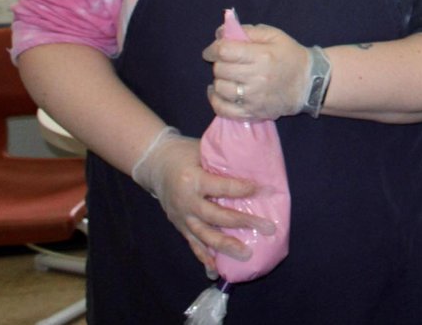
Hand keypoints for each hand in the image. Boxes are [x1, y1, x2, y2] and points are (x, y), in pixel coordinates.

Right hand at [130, 126, 275, 271]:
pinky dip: (204, 258)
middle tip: (267, 228)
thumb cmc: (184, 153)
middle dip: (244, 222)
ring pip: (205, 236)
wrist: (155, 164)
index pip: (221, 187)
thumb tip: (254, 166)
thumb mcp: (202, 150)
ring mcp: (181, 217)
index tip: (264, 191)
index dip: (242, 190)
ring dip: (227, 246)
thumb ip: (222, 161)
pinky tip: (216, 271)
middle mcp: (186, 202)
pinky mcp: (179, 227)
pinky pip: (193, 245)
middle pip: (217, 216)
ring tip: (247, 254)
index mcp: (192, 179)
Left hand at [203, 24, 314, 119]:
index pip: (225, 51)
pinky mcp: (252, 113)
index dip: (213, 48)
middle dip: (219, 63)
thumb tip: (220, 33)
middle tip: (226, 62)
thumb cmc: (290, 56)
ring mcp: (253, 98)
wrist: (310, 84)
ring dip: (219, 80)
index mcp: (262, 56)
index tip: (213, 50)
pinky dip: (216, 100)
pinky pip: (223, 110)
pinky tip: (218, 92)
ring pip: (220, 89)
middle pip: (220, 70)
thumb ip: (248, 31)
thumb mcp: (274, 35)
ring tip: (227, 76)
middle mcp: (256, 78)